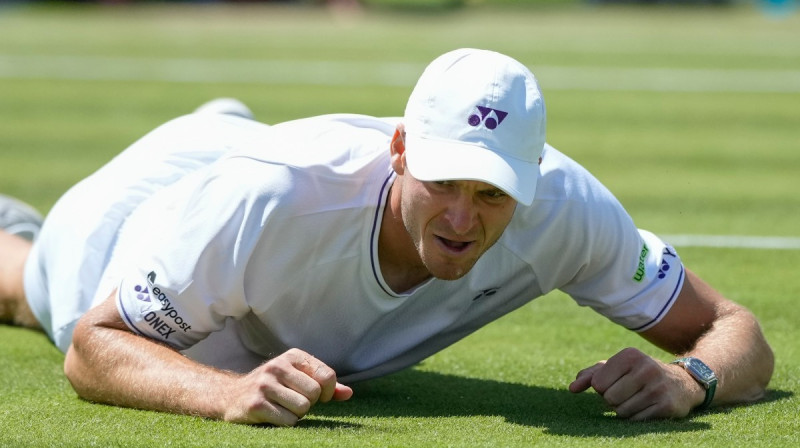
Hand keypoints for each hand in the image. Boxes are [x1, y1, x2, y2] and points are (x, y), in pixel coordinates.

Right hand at [222, 348, 352, 425]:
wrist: (232, 395)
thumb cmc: (274, 387)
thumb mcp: (299, 378)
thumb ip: (325, 385)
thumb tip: (349, 393)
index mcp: (293, 356)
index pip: (327, 375)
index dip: (329, 392)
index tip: (320, 397)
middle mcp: (278, 366)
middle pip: (314, 393)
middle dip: (309, 403)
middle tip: (294, 401)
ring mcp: (265, 385)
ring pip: (303, 408)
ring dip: (297, 414)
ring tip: (283, 407)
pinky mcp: (256, 405)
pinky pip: (289, 421)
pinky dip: (286, 423)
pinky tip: (274, 415)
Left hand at [568, 347, 703, 419]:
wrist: (682, 383)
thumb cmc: (639, 374)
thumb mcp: (617, 368)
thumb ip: (590, 375)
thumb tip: (572, 389)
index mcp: (630, 355)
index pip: (598, 383)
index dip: (602, 388)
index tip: (615, 382)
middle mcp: (645, 368)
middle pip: (609, 398)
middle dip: (612, 400)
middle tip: (627, 392)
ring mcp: (657, 387)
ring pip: (621, 411)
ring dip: (623, 410)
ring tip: (636, 399)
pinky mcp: (666, 406)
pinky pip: (635, 420)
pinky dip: (635, 417)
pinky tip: (646, 407)